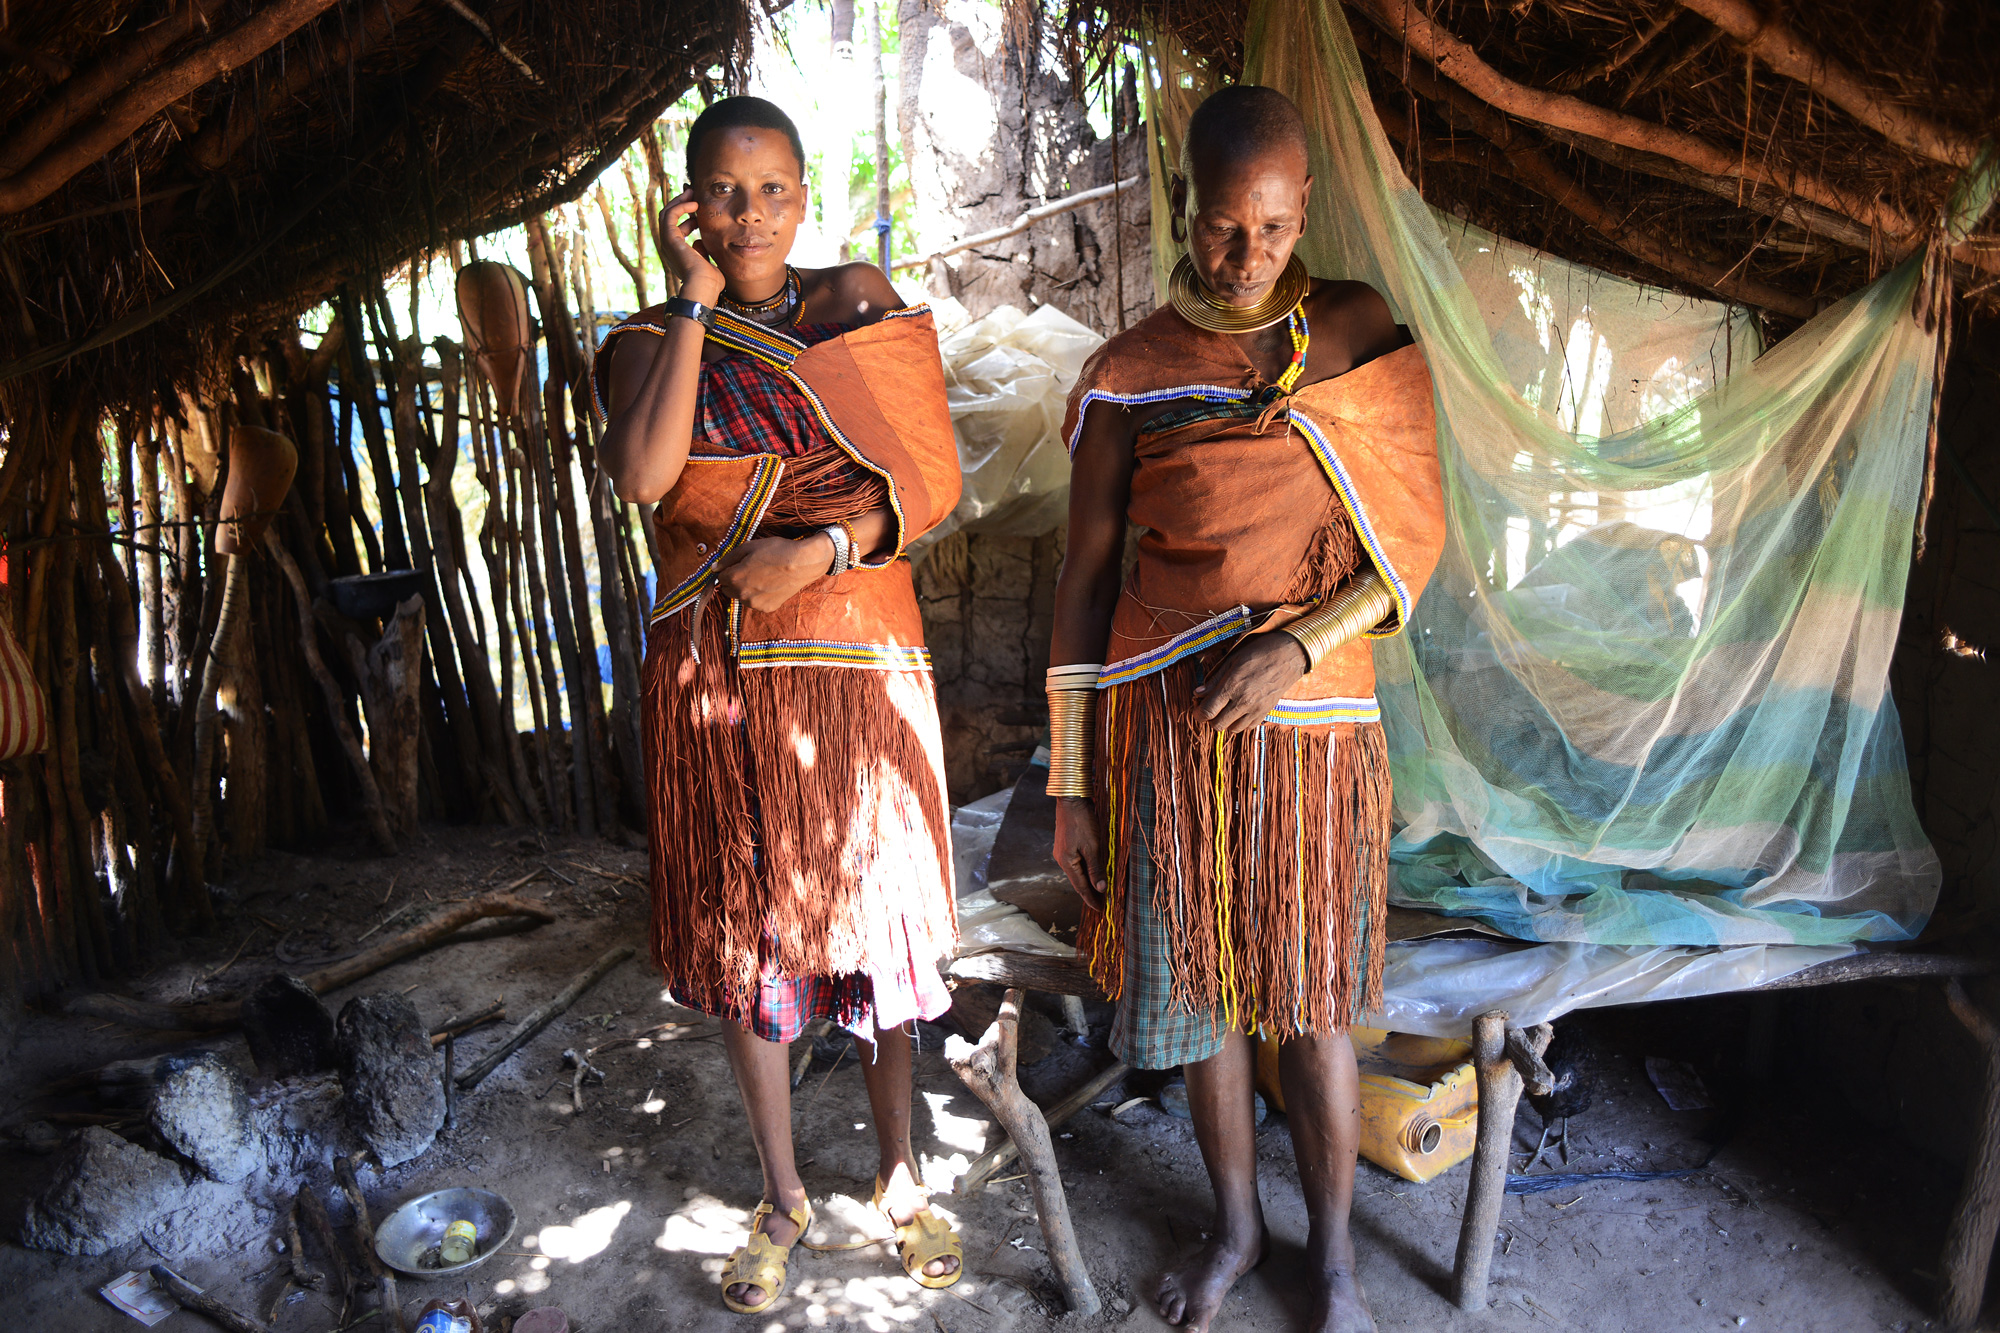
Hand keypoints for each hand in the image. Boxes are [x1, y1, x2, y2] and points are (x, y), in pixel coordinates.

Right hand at [656, 190, 722, 303]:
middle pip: (670, 218)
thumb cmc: (710, 282)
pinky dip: (680, 206)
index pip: (678, 228)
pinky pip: (670, 215)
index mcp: (678, 253)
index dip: (688, 216)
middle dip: (681, 204)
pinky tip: (694, 204)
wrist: (703, 288)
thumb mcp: (708, 263)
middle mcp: (669, 247)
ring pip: (667, 214)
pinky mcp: (669, 239)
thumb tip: (700, 242)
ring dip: (680, 201)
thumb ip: (704, 252)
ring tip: (693, 193)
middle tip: (694, 193)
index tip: (700, 209)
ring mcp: (667, 243)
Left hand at [714, 534, 834, 612]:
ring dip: (746, 589)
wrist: (803, 563)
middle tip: (750, 569)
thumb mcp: (749, 547)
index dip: (728, 569)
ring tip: (763, 576)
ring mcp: (755, 604)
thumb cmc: (776, 551)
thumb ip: (728, 559)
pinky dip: (759, 595)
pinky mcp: (767, 608)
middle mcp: (742, 594)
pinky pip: (755, 602)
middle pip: (728, 590)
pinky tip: (770, 584)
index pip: (720, 578)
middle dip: (734, 581)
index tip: (739, 564)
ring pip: (742, 597)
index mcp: (735, 578)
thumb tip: (714, 568)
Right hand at [1053, 796, 1106, 911]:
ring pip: (1076, 872)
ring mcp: (1062, 851)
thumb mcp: (1093, 846)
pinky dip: (1085, 870)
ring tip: (1099, 891)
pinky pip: (1076, 863)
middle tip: (1102, 904)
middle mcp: (1061, 859)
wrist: (1071, 799)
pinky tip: (1091, 871)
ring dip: (1087, 882)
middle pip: (1077, 881)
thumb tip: (1100, 888)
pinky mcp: (1066, 844)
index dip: (1091, 899)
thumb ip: (1096, 868)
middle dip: (1089, 893)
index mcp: (1067, 862)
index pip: (1081, 887)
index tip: (1100, 910)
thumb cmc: (1082, 821)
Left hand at [1194, 633, 1308, 734]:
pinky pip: (1247, 727)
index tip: (1197, 709)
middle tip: (1210, 707)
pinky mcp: (1265, 712)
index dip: (1198, 713)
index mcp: (1232, 686)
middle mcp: (1243, 701)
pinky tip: (1239, 709)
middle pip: (1217, 725)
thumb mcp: (1232, 660)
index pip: (1208, 711)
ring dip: (1225, 722)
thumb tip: (1198, 693)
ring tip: (1225, 708)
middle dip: (1209, 719)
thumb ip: (1214, 679)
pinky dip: (1240, 722)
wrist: (1288, 655)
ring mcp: (1256, 709)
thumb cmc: (1258, 653)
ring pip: (1232, 729)